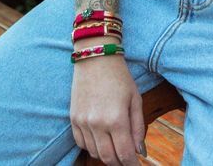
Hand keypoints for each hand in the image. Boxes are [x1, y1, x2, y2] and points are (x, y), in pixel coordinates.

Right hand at [70, 41, 146, 164]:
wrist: (95, 57)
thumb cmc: (120, 77)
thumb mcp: (136, 99)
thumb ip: (138, 127)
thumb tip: (139, 150)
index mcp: (116, 119)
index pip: (124, 154)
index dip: (131, 164)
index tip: (136, 165)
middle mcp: (97, 124)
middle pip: (108, 158)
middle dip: (119, 163)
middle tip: (127, 159)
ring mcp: (83, 122)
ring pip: (94, 153)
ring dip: (106, 155)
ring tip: (115, 147)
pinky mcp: (73, 118)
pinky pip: (81, 143)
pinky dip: (91, 147)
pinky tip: (100, 139)